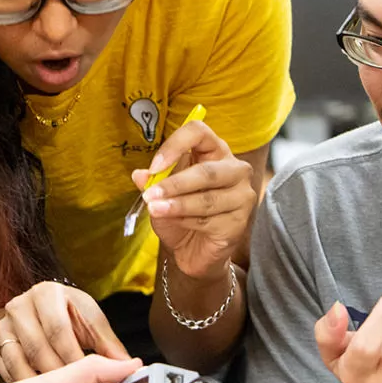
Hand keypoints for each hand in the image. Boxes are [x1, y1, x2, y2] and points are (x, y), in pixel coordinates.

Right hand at [0, 281, 129, 382]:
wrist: (33, 311)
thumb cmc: (66, 314)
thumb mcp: (89, 320)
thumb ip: (108, 343)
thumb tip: (128, 365)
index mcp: (47, 293)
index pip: (58, 329)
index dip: (73, 358)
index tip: (89, 380)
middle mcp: (20, 306)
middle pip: (38, 348)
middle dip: (59, 375)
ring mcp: (3, 325)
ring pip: (19, 362)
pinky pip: (7, 371)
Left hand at [131, 120, 255, 280]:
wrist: (194, 250)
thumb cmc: (180, 214)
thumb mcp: (161, 195)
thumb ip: (153, 183)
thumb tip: (140, 175)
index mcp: (214, 152)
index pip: (200, 133)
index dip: (176, 145)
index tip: (155, 166)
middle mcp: (234, 170)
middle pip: (207, 171)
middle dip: (175, 183)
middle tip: (149, 194)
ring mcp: (242, 196)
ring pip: (207, 199)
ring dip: (177, 205)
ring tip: (155, 209)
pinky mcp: (239, 222)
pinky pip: (210, 220)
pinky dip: (187, 221)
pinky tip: (174, 222)